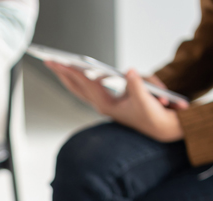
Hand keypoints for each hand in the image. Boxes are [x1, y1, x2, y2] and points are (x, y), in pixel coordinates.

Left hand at [46, 63, 186, 141]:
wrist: (163, 128)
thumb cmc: (155, 116)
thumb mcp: (149, 101)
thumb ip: (138, 86)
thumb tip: (130, 71)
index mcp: (108, 105)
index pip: (86, 84)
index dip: (73, 71)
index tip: (60, 62)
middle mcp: (103, 104)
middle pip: (77, 87)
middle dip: (64, 73)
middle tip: (49, 60)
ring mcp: (106, 103)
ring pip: (82, 87)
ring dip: (70, 76)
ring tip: (58, 65)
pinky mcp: (111, 100)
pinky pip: (92, 87)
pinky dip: (83, 78)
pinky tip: (77, 71)